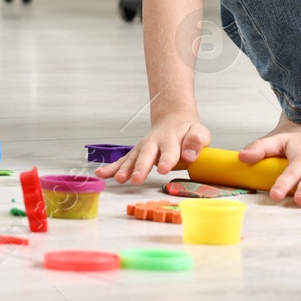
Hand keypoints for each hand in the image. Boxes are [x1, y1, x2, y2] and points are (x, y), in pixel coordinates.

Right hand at [95, 112, 209, 184]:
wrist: (173, 120)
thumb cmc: (187, 131)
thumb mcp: (198, 132)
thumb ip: (195, 142)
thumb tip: (189, 156)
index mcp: (171, 139)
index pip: (170, 150)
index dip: (167, 159)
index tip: (164, 169)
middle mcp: (154, 143)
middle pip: (147, 155)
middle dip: (141, 167)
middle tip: (136, 179)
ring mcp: (143, 148)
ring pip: (132, 158)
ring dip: (125, 169)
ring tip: (120, 179)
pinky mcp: (136, 153)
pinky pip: (122, 161)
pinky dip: (111, 168)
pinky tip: (101, 174)